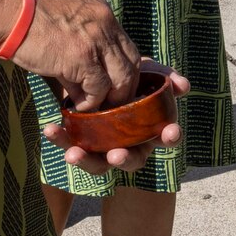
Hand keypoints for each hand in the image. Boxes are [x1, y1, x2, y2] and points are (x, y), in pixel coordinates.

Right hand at [12, 0, 142, 109]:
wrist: (9, 11)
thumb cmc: (28, 20)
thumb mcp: (64, 27)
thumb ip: (81, 51)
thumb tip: (84, 89)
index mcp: (102, 13)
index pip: (128, 48)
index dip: (124, 72)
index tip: (114, 88)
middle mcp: (106, 24)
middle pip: (132, 64)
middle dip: (124, 89)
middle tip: (108, 104)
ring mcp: (97, 41)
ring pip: (121, 79)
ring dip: (110, 99)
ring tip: (92, 107)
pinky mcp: (83, 58)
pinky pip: (98, 89)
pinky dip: (90, 102)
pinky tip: (76, 105)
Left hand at [41, 60, 189, 174]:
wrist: (91, 71)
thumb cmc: (125, 75)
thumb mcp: (145, 71)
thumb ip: (164, 76)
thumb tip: (184, 86)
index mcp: (150, 129)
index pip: (165, 138)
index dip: (170, 136)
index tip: (171, 132)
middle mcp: (129, 145)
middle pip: (131, 160)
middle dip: (124, 159)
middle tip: (116, 155)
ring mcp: (104, 148)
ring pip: (99, 164)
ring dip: (87, 160)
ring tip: (73, 154)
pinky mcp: (80, 143)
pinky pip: (72, 147)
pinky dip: (62, 140)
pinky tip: (51, 129)